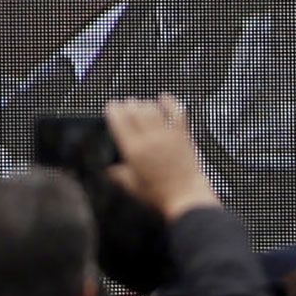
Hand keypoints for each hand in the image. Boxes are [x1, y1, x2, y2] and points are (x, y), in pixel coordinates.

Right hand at [103, 96, 219, 218]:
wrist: (187, 198)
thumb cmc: (160, 196)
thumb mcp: (132, 187)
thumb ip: (118, 175)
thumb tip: (108, 169)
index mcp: (134, 150)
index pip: (119, 121)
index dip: (113, 110)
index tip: (111, 106)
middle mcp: (150, 139)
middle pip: (135, 111)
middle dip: (128, 104)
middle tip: (124, 104)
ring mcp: (167, 136)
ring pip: (153, 110)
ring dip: (144, 103)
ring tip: (140, 103)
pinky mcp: (183, 136)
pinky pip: (176, 113)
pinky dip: (170, 103)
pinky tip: (165, 97)